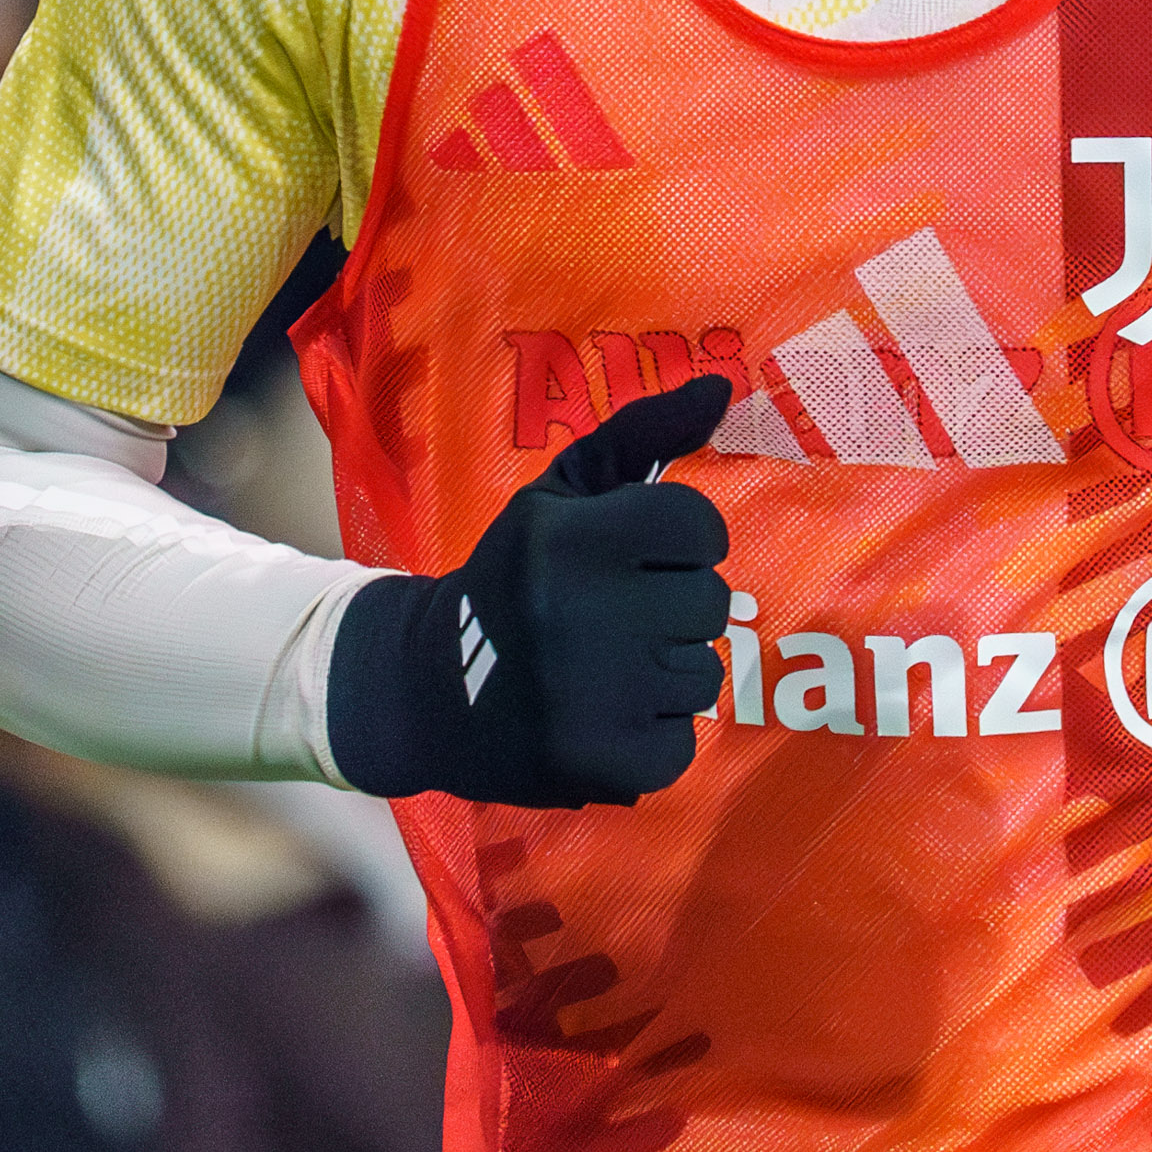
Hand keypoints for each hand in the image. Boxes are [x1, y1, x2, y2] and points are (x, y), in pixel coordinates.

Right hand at [325, 380, 735, 806]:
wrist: (427, 689)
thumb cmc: (511, 578)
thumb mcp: (560, 494)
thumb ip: (640, 435)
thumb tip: (723, 389)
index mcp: (570, 539)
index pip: (701, 528)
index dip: (678, 542)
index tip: (635, 558)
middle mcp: (582, 614)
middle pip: (710, 602)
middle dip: (672, 608)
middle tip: (613, 619)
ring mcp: (591, 695)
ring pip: (704, 675)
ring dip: (666, 675)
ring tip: (604, 671)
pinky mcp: (599, 763)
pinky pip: (682, 745)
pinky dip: (651, 738)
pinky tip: (601, 719)